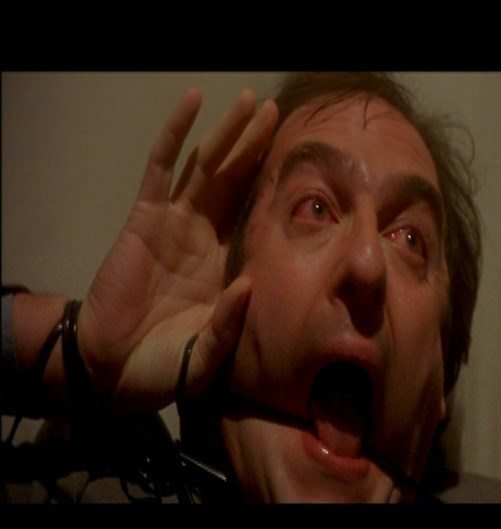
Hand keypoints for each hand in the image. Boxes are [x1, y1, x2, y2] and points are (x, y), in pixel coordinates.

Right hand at [76, 87, 278, 412]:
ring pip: (206, 166)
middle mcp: (204, 236)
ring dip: (227, 132)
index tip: (300, 158)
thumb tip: (250, 284)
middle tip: (276, 111)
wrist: (117, 371)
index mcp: (226, 263)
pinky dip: (176, 135)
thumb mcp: (210, 351)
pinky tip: (192, 105)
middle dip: (254, 145)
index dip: (272, 183)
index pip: (254, 212)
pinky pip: (161, 169)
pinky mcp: (143, 220)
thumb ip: (230, 323)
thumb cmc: (167, 365)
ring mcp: (173, 223)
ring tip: (250, 102)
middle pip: (235, 179)